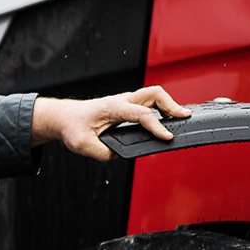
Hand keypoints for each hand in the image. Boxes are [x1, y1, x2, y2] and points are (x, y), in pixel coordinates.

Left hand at [31, 86, 188, 161]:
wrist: (65, 117)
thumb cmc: (72, 127)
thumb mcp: (82, 145)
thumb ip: (103, 153)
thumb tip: (120, 156)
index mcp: (112, 107)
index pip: (141, 114)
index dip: (156, 126)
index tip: (167, 137)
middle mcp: (121, 100)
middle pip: (154, 93)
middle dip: (172, 104)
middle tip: (184, 118)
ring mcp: (125, 101)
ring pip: (154, 95)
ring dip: (169, 105)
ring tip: (180, 119)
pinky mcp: (127, 105)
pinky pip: (149, 102)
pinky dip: (162, 108)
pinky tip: (167, 119)